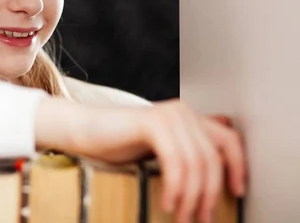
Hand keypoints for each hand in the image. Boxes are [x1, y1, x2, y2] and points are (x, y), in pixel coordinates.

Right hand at [35, 98, 246, 222]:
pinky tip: (168, 204)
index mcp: (189, 117)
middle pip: (212, 158)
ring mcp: (168, 115)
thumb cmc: (118, 143)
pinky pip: (175, 161)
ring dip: (191, 197)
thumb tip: (210, 178)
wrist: (84, 130)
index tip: (237, 193)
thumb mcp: (160, 151)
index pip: (229, 140)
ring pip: (196, 163)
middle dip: (209, 194)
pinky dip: (175, 187)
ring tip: (182, 218)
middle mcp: (183, 112)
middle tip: (201, 219)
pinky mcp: (152, 122)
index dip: (239, 167)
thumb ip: (184, 154)